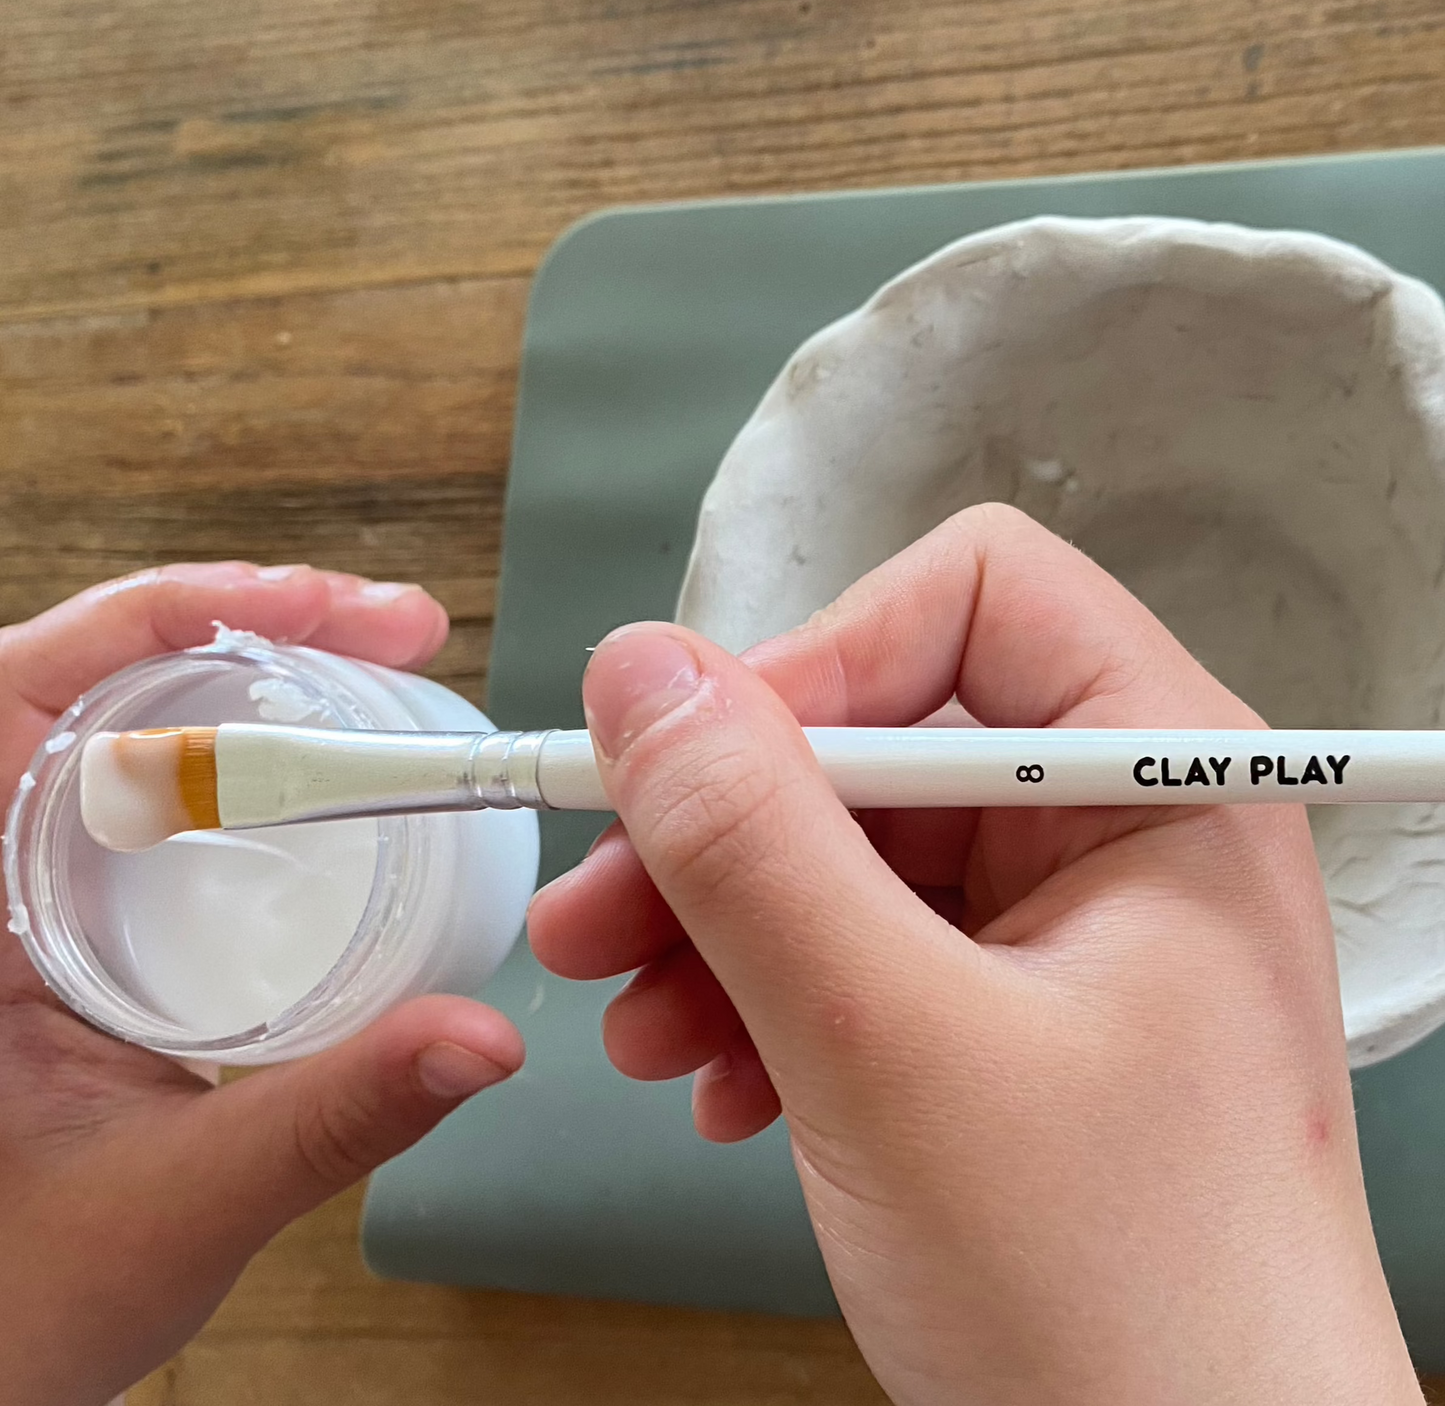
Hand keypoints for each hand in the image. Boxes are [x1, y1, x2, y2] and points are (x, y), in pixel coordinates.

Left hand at [0, 563, 523, 1405]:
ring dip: (253, 682)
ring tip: (376, 675)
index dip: (168, 615)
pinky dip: (245, 759)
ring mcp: (36, 895)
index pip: (25, 689)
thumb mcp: (180, 1201)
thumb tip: (481, 1038)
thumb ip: (335, 1116)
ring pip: (135, 728)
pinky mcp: (87, 923)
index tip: (314, 610)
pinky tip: (326, 770)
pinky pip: (158, 799)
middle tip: (393, 630)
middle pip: (103, 680)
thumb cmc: (15, 1304)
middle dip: (252, 627)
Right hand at [529, 506, 1420, 1404]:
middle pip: (883, 734)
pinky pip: (861, 947)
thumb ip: (754, 844)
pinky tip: (716, 1079)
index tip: (690, 773)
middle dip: (726, 825)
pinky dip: (768, 997)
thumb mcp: (894, 1050)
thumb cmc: (1124, 1305)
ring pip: (850, 850)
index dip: (819, 663)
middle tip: (596, 913)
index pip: (972, 601)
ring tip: (639, 1027)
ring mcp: (1063, 929)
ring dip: (722, 924)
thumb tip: (641, 673)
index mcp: (1164, 782)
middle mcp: (1117, 833)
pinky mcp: (1010, 1013)